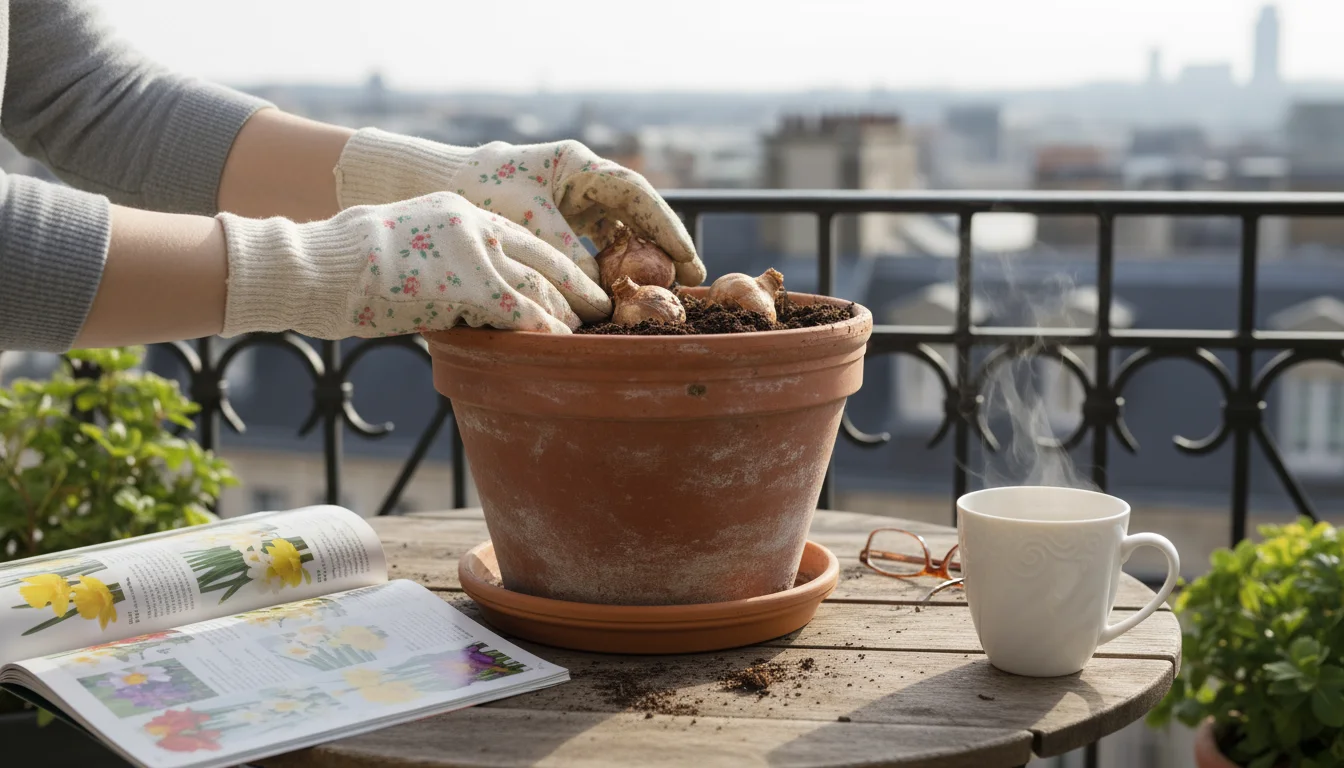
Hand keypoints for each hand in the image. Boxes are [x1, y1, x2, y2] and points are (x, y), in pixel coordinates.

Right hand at [217, 192, 610, 338]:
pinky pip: (522, 313)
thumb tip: (466, 302)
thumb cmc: (347, 267)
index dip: (561, 265)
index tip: (582, 286)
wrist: (316, 264)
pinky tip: (563, 348)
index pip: (530, 238)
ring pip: (543, 286)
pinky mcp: (469, 283)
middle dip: (581, 289)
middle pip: (549, 259)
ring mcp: (476, 251)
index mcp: (463, 211)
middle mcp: (478, 223)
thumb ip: (445, 267)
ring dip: (570, 315)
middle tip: (604, 313)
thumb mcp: (405, 249)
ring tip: (592, 336)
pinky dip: (546, 332)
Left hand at [332, 130, 704, 287]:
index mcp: (577, 164)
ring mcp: (576, 200)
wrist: (440, 187)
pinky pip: (599, 244)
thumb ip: (564, 251)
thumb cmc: (479, 192)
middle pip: (638, 213)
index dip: (666, 227)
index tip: (688, 259)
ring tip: (661, 293)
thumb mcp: (524, 221)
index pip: (636, 194)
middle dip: (665, 246)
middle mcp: (583, 179)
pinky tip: (620, 293)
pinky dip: (611, 267)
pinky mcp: (563, 221)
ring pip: (622, 230)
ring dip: (641, 260)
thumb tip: (598, 292)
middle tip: (692, 281)